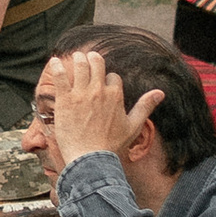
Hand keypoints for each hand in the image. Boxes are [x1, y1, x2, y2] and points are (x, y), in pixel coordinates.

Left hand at [46, 42, 163, 173]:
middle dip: (93, 59)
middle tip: (88, 57)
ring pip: (80, 66)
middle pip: (96, 63)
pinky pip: (60, 76)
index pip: (113, 76)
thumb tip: (160, 93)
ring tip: (76, 57)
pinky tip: (54, 62)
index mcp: (116, 96)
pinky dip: (57, 67)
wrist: (91, 159)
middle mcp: (99, 91)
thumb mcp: (134, 126)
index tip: (105, 84)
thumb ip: (145, 107)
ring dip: (78, 59)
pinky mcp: (65, 99)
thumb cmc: (112, 145)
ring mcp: (81, 94)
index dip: (108, 79)